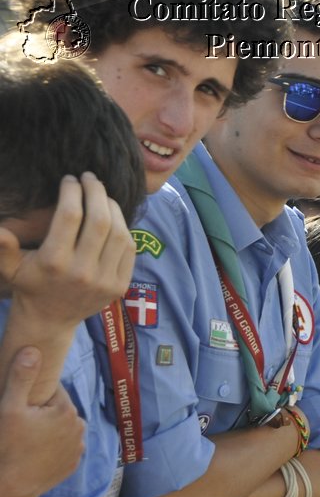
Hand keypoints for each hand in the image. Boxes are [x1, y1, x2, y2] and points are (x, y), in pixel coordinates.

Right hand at [0, 173, 133, 325]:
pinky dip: (124, 228)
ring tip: (101, 194)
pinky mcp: (120, 285)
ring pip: (119, 233)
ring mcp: (105, 279)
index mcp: (54, 261)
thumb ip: (3, 247)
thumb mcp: (10, 266)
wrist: (51, 319)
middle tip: (90, 178)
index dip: (72, 191)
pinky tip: (113, 216)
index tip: (69, 179)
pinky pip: (129, 249)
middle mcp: (82, 271)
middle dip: (96, 192)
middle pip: (99, 220)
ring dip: (112, 207)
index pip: (70, 216)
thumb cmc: (29, 284)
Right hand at [0, 349, 84, 496]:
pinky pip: (63, 446)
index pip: (51, 392)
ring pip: (61, 428)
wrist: (14, 483)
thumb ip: (22, 377)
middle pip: (57, 410)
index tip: (21, 407)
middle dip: (42, 413)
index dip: (33, 397)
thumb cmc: (10, 444)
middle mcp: (79, 427)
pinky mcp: (74, 462)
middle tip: (22, 424)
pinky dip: (52, 446)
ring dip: (48, 429)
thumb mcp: (10, 406)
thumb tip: (33, 349)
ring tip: (28, 439)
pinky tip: (36, 451)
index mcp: (66, 410)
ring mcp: (79, 446)